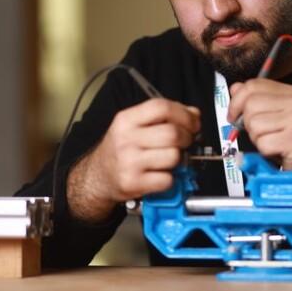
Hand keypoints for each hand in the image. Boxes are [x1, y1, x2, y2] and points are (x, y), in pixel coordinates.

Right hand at [67, 98, 199, 222]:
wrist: (97, 176)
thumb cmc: (120, 149)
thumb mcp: (134, 125)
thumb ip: (163, 117)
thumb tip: (194, 115)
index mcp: (126, 119)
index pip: (161, 107)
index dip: (184, 114)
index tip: (193, 122)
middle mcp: (126, 139)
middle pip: (172, 133)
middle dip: (187, 138)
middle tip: (186, 142)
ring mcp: (129, 162)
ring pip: (173, 156)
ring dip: (179, 159)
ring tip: (170, 159)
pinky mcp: (133, 183)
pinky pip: (168, 180)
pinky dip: (171, 179)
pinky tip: (161, 174)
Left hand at [228, 78, 291, 170]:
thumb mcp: (274, 116)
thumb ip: (256, 101)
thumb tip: (236, 88)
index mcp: (289, 93)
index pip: (252, 85)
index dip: (236, 101)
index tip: (234, 115)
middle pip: (250, 104)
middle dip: (248, 124)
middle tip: (260, 134)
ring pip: (254, 124)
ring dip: (258, 140)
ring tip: (273, 143)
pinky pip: (263, 143)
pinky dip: (265, 152)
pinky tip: (278, 151)